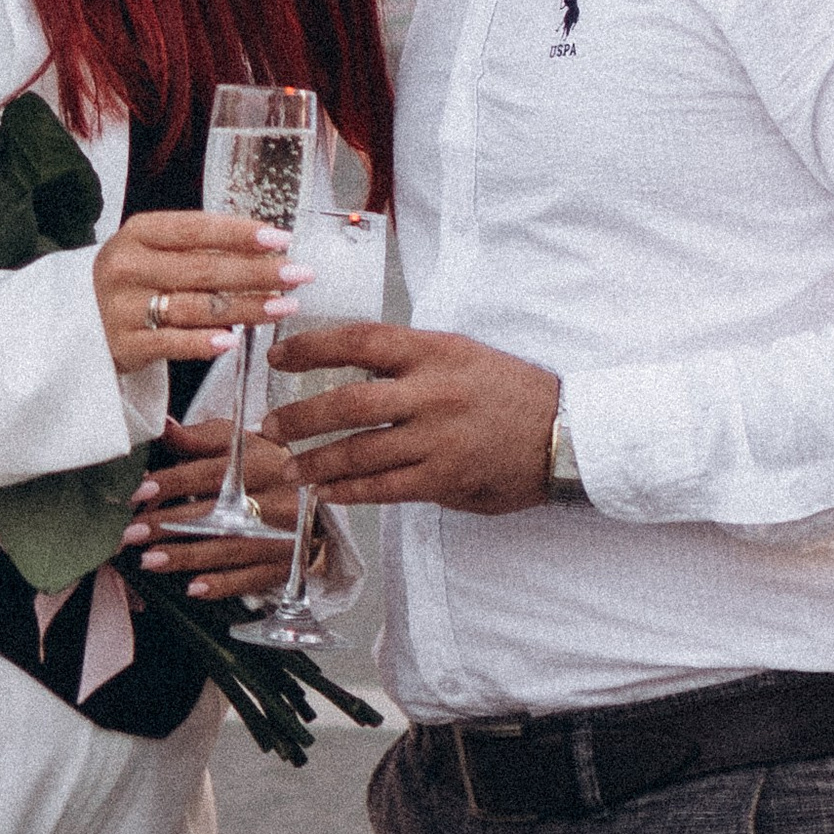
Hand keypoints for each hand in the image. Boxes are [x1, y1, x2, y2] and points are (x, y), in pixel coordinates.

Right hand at [95, 210, 295, 375]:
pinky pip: (173, 344)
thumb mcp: (151, 250)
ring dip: (246, 308)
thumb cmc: (131, 279)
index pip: (195, 228)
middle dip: (258, 272)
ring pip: (196, 307)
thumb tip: (265, 249)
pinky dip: (205, 342)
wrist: (74, 320)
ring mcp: (122, 308)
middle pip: (204, 269)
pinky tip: (235, 340)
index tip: (280, 238)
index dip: (240, 233)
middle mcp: (127, 266)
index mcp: (137, 233)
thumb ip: (196, 248)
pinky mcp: (123, 346)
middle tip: (298, 274)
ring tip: (284, 306)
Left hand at [120, 416, 297, 604]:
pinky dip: (222, 585)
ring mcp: (285, 536)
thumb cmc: (270, 465)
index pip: (212, 474)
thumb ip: (200, 439)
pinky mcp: (288, 564)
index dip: (174, 483)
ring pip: (231, 549)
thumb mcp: (241, 442)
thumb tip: (162, 426)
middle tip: (130, 533)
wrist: (324, 496)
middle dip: (169, 525)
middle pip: (217, 514)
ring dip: (187, 557)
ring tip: (148, 560)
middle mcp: (277, 500)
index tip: (139, 493)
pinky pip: (253, 578)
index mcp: (263, 464)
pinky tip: (193, 588)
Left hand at [269, 321, 558, 514]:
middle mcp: (433, 391)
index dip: (311, 347)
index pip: (359, 341)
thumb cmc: (508, 389)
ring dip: (316, 462)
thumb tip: (350, 370)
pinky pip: (385, 488)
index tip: (278, 356)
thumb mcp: (460, 354)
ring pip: (360, 451)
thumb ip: (409, 361)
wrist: (565, 431)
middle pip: (348, 403)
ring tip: (288, 469)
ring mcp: (439, 438)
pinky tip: (327, 493)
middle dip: (300, 417)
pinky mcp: (446, 478)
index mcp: (434, 350)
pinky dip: (350, 492)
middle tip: (268, 427)